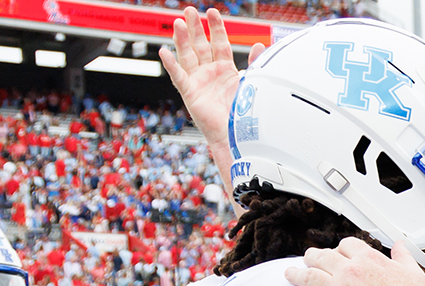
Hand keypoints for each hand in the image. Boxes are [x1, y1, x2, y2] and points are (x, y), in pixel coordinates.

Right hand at [159, 8, 249, 151]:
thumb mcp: (251, 83)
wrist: (237, 135)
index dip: (216, 28)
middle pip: (200, 45)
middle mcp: (210, 74)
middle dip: (195, 27)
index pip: (219, 43)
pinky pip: (178, 76)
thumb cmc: (244, 114)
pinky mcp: (190, 93)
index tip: (212, 12)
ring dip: (182, 39)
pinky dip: (171, 64)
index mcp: (225, 70)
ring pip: (187, 56)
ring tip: (179, 23)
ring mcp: (198, 82)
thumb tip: (260, 46)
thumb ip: (255, 64)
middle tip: (189, 10)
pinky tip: (164, 51)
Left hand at [278, 237, 424, 285]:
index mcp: (368, 259)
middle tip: (309, 260)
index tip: (338, 253)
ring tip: (290, 274)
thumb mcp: (413, 273)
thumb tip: (401, 244)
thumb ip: (403, 256)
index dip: (340, 249)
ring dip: (296, 275)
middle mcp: (349, 272)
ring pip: (308, 277)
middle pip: (322, 257)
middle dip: (313, 257)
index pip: (346, 245)